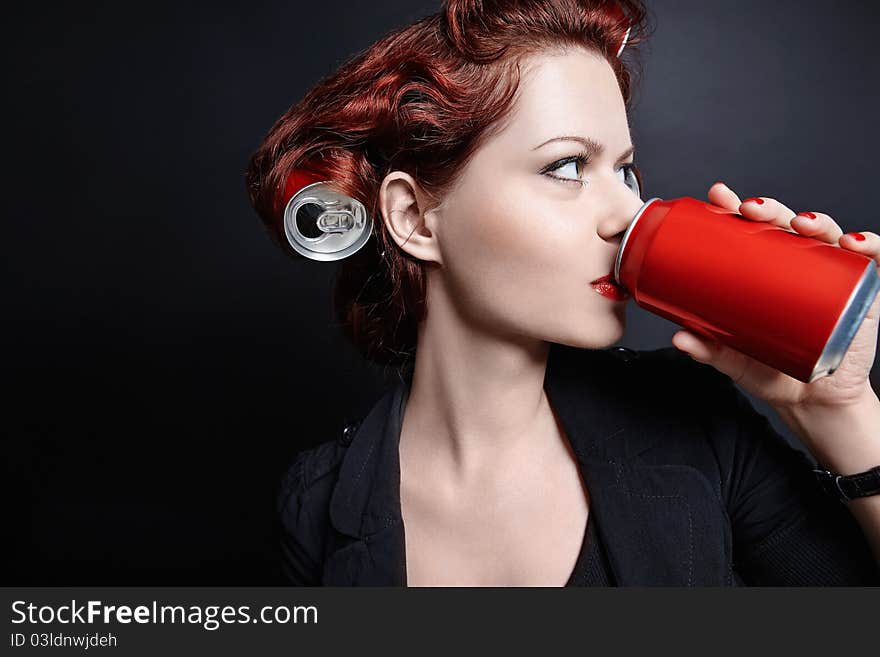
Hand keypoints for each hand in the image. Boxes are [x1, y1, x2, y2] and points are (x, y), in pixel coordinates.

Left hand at [670, 182, 879, 410]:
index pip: (751, 230)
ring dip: (817, 221)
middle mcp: (798, 266)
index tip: (719, 197)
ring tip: (801, 225)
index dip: (736, 208)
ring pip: (827, 235)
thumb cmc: (771, 370)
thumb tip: (679, 337)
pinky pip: (873, 261)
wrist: (813, 399)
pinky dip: (871, 245)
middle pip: (786, 224)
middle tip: (751, 209)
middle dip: (770, 209)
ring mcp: (831, 275)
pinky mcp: (862, 291)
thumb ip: (709, 349)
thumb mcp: (734, 358)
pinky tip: (854, 243)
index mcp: (765, 271)